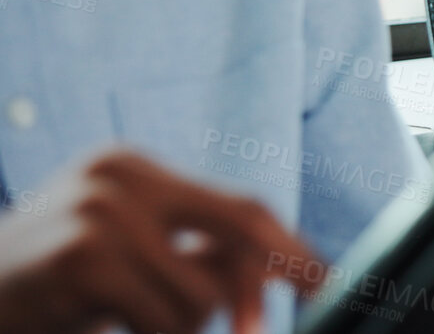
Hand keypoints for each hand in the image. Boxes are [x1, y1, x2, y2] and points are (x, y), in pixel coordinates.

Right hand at [0, 149, 324, 333]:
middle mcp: (121, 178)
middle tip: (255, 329)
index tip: (329, 283)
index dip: (292, 250)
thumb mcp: (127, 255)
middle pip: (240, 233)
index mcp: (135, 169)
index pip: (241, 207)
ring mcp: (100, 212)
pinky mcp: (82, 258)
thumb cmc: (50, 286)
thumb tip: (281, 269)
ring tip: (130, 323)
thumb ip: (194, 253)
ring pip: (202, 296)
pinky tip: (106, 327)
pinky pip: (163, 320)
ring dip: (179, 330)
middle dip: (257, 293)